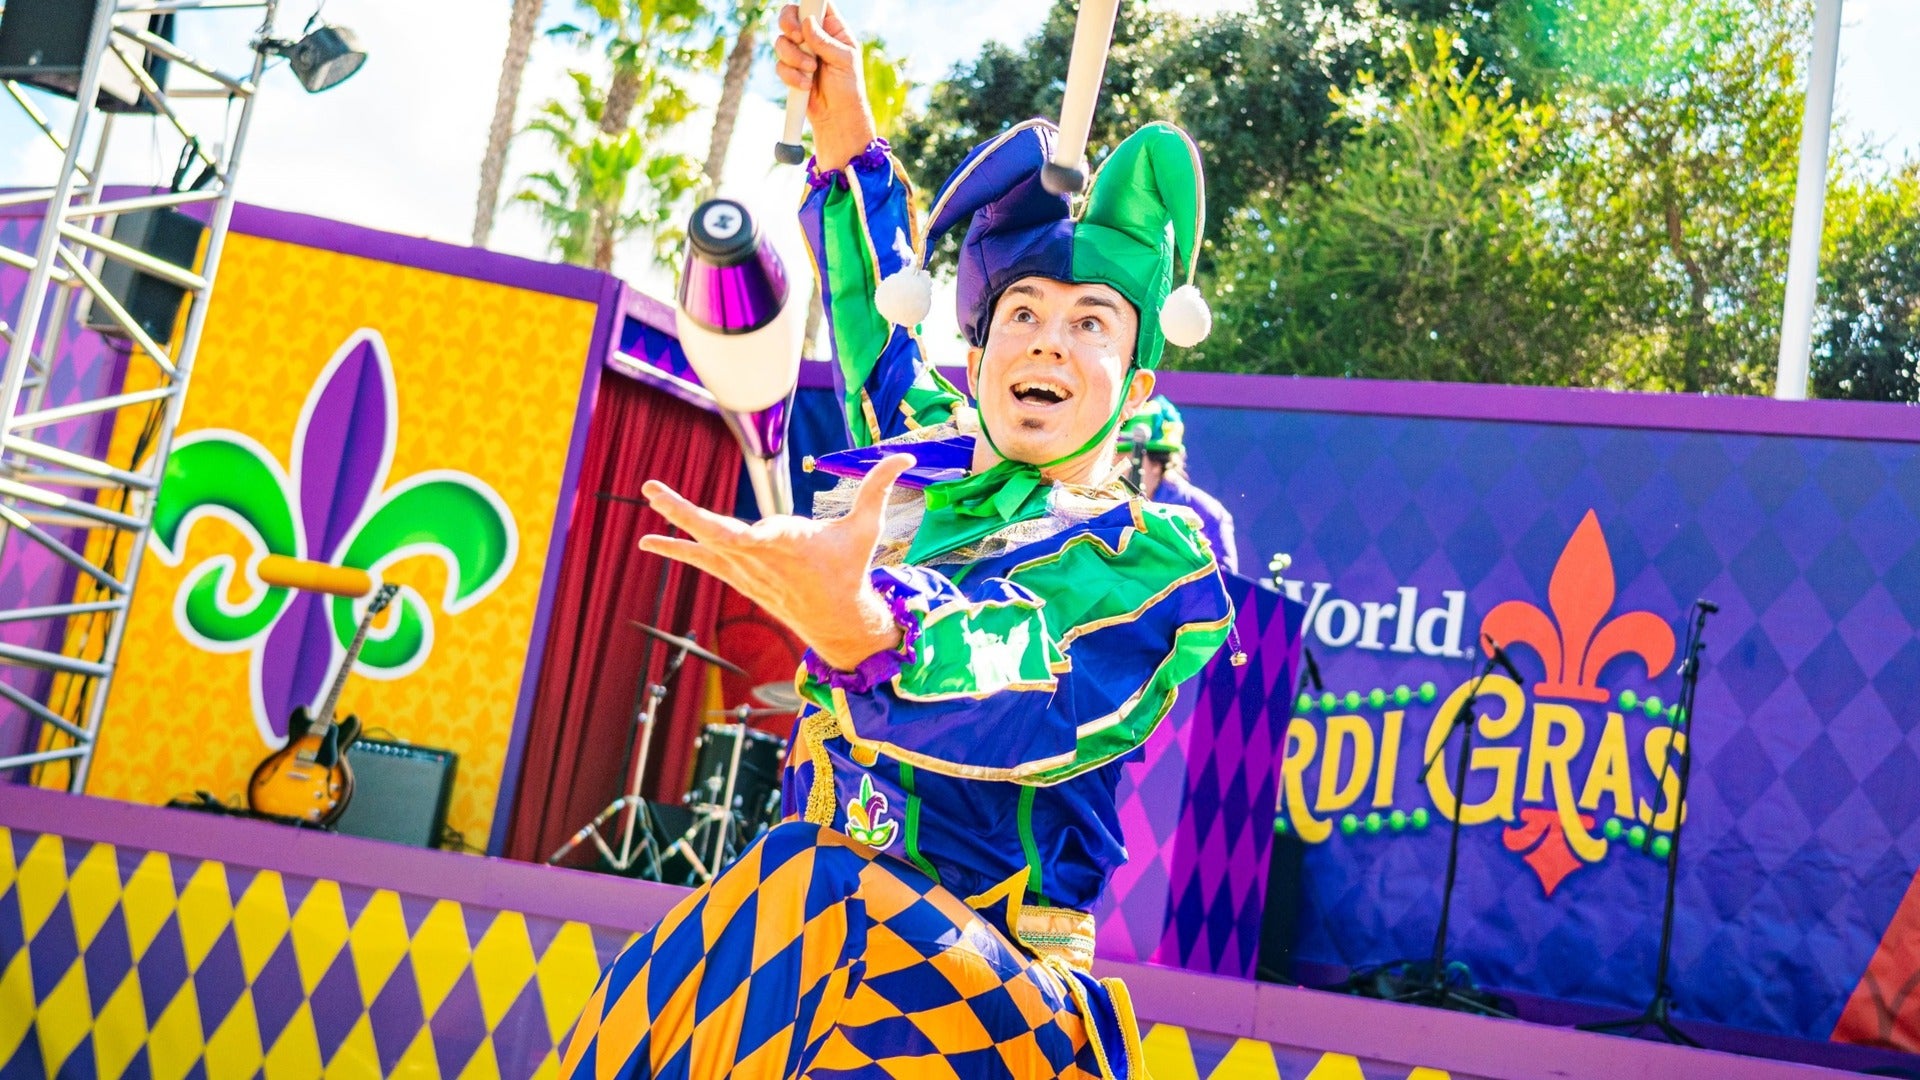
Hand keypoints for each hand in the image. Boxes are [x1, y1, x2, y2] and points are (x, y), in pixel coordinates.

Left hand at [639, 453, 914, 671]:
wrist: (835, 620)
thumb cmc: (850, 568)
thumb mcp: (867, 528)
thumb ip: (878, 487)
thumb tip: (906, 456)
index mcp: (793, 546)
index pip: (771, 532)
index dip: (771, 531)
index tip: (777, 529)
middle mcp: (761, 558)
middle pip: (716, 533)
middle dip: (683, 512)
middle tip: (653, 491)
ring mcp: (744, 569)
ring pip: (703, 542)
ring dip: (674, 519)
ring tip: (649, 494)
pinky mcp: (737, 575)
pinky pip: (701, 559)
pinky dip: (675, 548)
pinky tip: (647, 539)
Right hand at [773, 2, 875, 171]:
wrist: (837, 116)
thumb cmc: (848, 88)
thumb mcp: (844, 61)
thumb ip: (826, 41)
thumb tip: (808, 23)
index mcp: (832, 29)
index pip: (817, 5)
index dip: (807, 4)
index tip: (803, 14)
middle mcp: (814, 36)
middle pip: (791, 15)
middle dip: (789, 25)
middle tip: (797, 36)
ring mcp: (800, 52)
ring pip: (782, 41)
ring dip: (794, 57)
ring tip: (810, 71)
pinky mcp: (790, 69)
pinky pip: (780, 64)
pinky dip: (791, 75)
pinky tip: (806, 85)